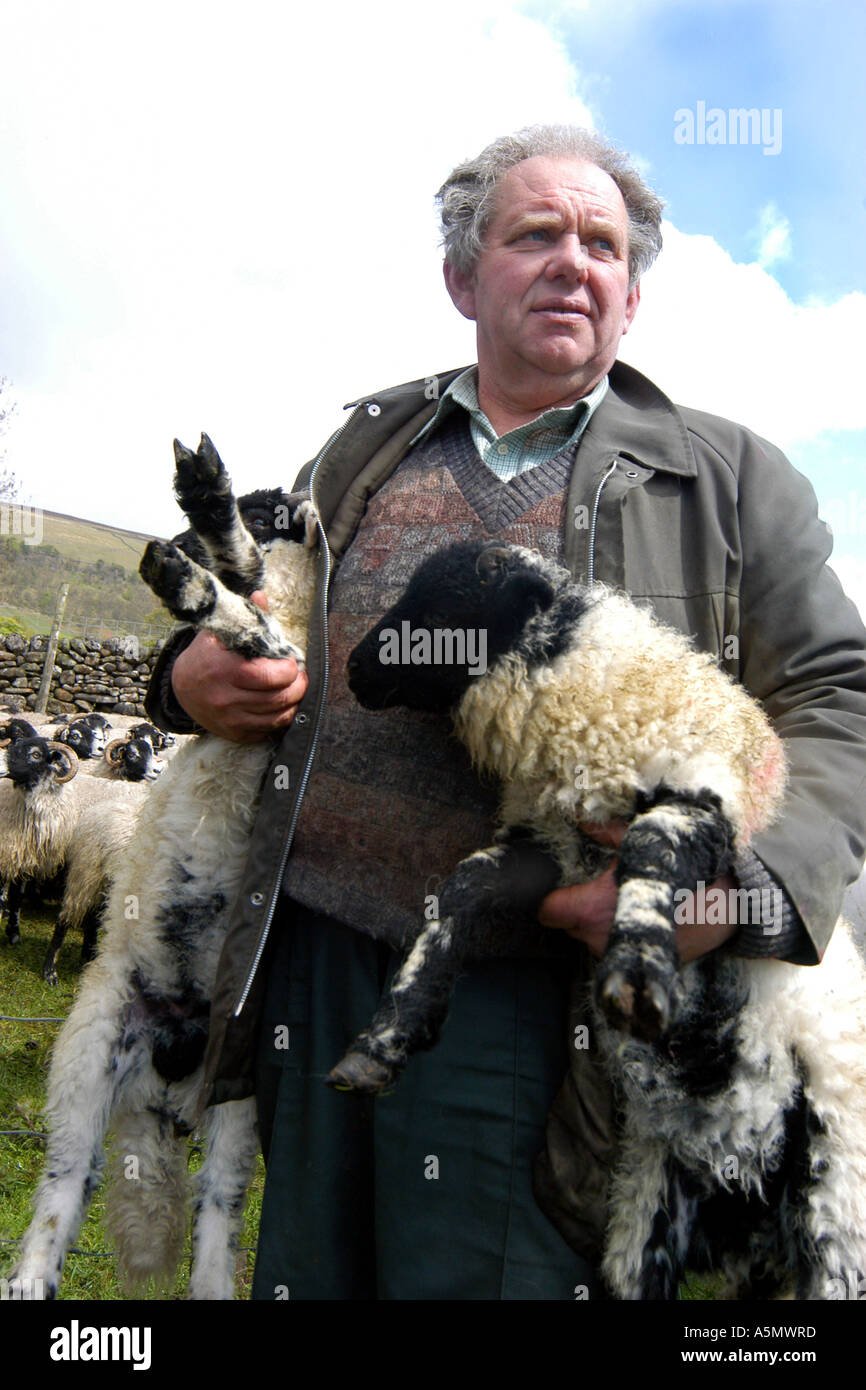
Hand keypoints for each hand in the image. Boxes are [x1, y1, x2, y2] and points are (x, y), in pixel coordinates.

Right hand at [171, 591, 308, 742]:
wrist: (180, 687)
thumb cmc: (206, 655)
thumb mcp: (220, 633)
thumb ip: (245, 616)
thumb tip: (261, 596)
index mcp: (225, 670)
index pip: (271, 676)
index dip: (290, 669)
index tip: (291, 661)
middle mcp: (227, 699)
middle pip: (279, 699)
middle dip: (298, 686)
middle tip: (301, 677)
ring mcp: (230, 720)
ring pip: (278, 718)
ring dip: (294, 704)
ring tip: (295, 690)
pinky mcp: (234, 734)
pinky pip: (268, 731)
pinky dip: (280, 720)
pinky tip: (281, 707)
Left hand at [538, 820, 737, 961]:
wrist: (729, 903)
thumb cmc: (682, 867)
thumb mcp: (642, 839)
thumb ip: (605, 831)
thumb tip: (581, 819)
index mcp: (593, 908)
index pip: (547, 912)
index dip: (550, 897)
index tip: (560, 886)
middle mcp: (600, 937)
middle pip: (567, 925)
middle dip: (577, 907)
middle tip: (598, 885)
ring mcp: (619, 954)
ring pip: (589, 937)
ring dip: (598, 921)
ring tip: (622, 898)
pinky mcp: (638, 960)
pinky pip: (614, 946)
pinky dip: (619, 933)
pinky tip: (638, 914)